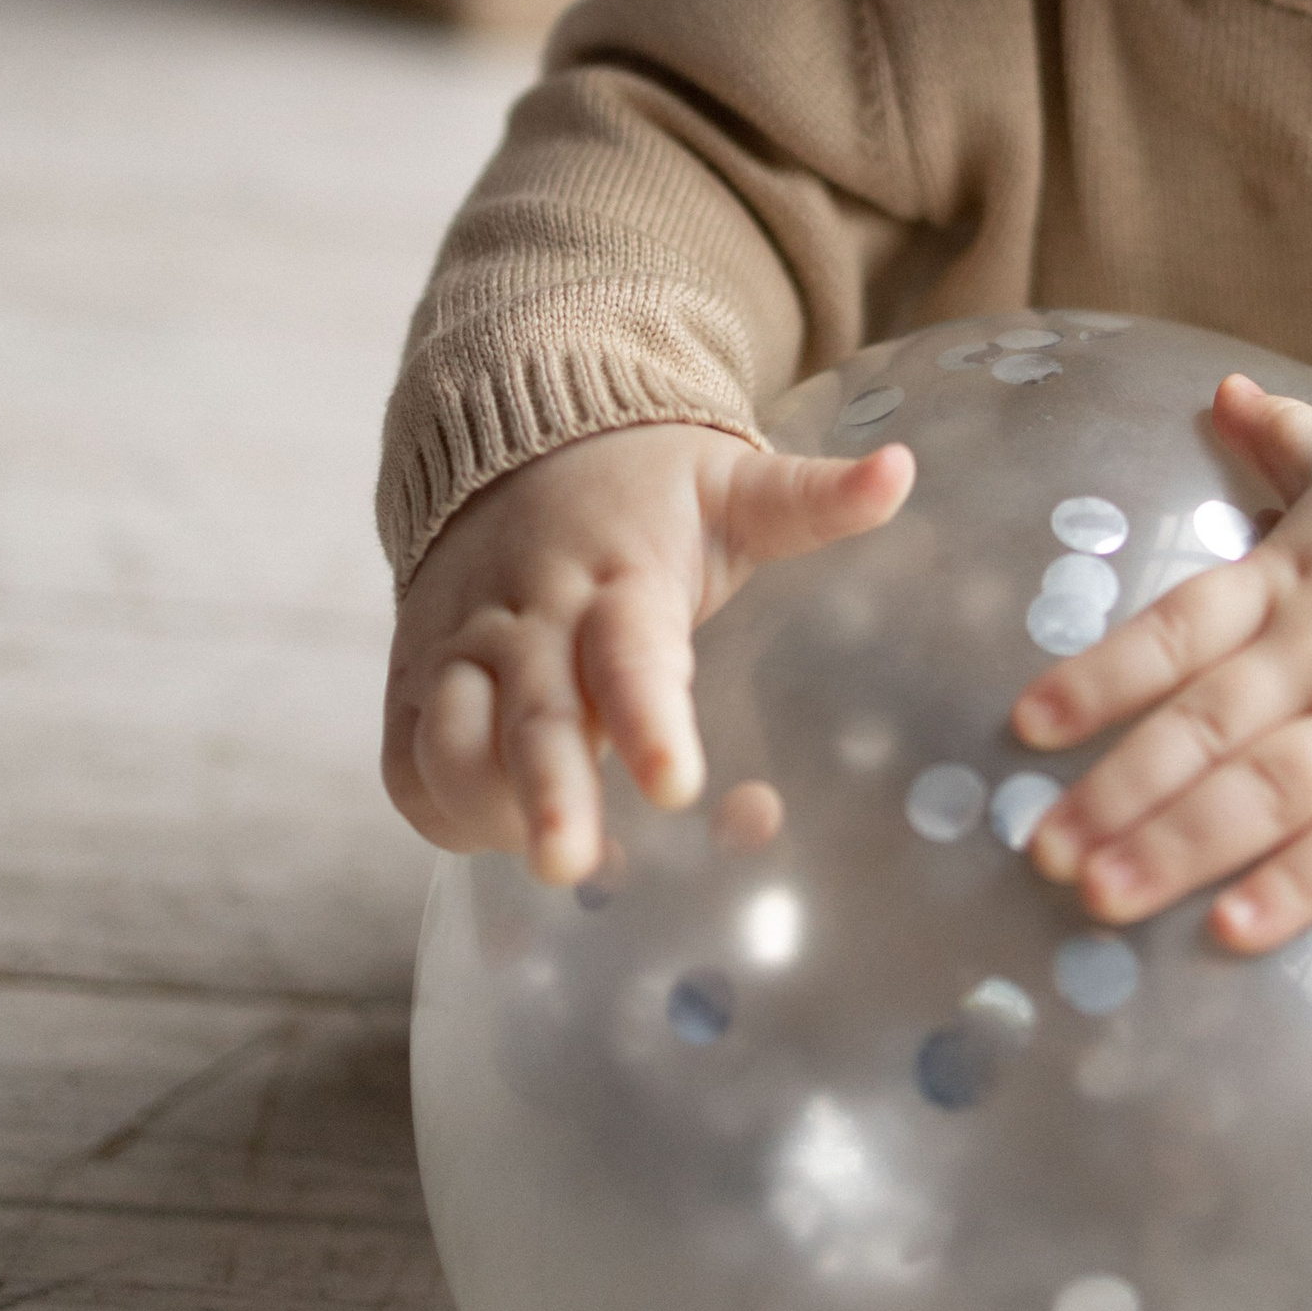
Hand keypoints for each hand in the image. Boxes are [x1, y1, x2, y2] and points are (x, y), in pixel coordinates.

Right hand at [383, 421, 910, 886]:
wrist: (512, 444)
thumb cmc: (646, 493)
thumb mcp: (731, 484)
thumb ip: (811, 498)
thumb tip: (900, 471)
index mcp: (616, 578)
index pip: (628, 651)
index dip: (647, 719)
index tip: (679, 787)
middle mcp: (529, 618)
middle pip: (534, 715)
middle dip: (550, 794)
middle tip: (572, 866)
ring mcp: (464, 653)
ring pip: (452, 740)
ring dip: (490, 805)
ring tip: (552, 862)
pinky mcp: (419, 684)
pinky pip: (412, 763)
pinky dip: (446, 808)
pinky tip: (500, 840)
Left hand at [1009, 376, 1311, 952]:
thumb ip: (1297, 447)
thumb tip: (1222, 394)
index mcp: (1306, 576)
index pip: (1182, 626)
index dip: (1103, 673)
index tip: (1026, 726)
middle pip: (1208, 722)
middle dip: (1121, 787)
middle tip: (1039, 851)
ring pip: (1270, 790)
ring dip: (1182, 845)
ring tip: (1100, 900)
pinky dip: (1301, 887)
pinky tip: (1232, 932)